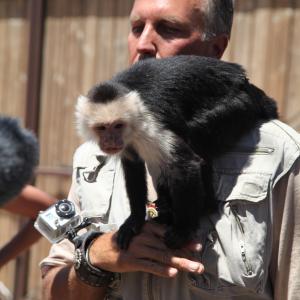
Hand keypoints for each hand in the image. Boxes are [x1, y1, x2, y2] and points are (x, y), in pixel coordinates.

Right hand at [88, 221, 203, 277]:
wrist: (103, 248)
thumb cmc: (126, 240)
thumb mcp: (141, 233)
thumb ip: (156, 236)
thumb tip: (174, 242)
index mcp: (148, 227)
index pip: (170, 234)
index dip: (184, 241)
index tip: (198, 246)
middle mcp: (145, 236)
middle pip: (169, 246)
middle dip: (186, 255)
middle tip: (200, 264)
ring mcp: (138, 248)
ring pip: (163, 256)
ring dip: (180, 263)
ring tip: (194, 268)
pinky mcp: (132, 260)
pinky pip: (150, 265)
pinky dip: (161, 269)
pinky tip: (172, 273)